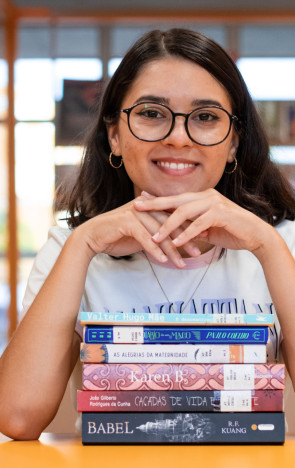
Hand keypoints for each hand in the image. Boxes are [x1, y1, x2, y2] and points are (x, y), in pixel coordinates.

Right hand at [76, 195, 199, 267]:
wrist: (93, 237)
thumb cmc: (117, 236)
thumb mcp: (141, 234)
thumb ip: (157, 234)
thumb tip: (176, 241)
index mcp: (150, 206)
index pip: (174, 216)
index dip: (189, 227)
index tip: (203, 239)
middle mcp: (144, 206)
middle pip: (170, 223)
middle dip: (185, 238)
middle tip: (198, 252)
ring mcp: (135, 212)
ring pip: (159, 232)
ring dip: (172, 249)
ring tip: (182, 263)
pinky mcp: (126, 221)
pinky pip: (145, 237)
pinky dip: (154, 250)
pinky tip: (163, 261)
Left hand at [134, 188, 272, 253]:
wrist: (255, 235)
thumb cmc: (231, 231)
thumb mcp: (207, 229)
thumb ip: (192, 227)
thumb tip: (178, 234)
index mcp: (202, 197)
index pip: (175, 198)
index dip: (157, 199)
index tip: (139, 200)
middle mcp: (206, 196)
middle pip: (175, 200)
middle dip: (154, 204)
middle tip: (136, 207)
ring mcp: (214, 203)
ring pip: (184, 212)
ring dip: (168, 226)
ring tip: (154, 237)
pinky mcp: (220, 214)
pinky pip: (198, 224)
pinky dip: (186, 235)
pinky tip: (175, 243)